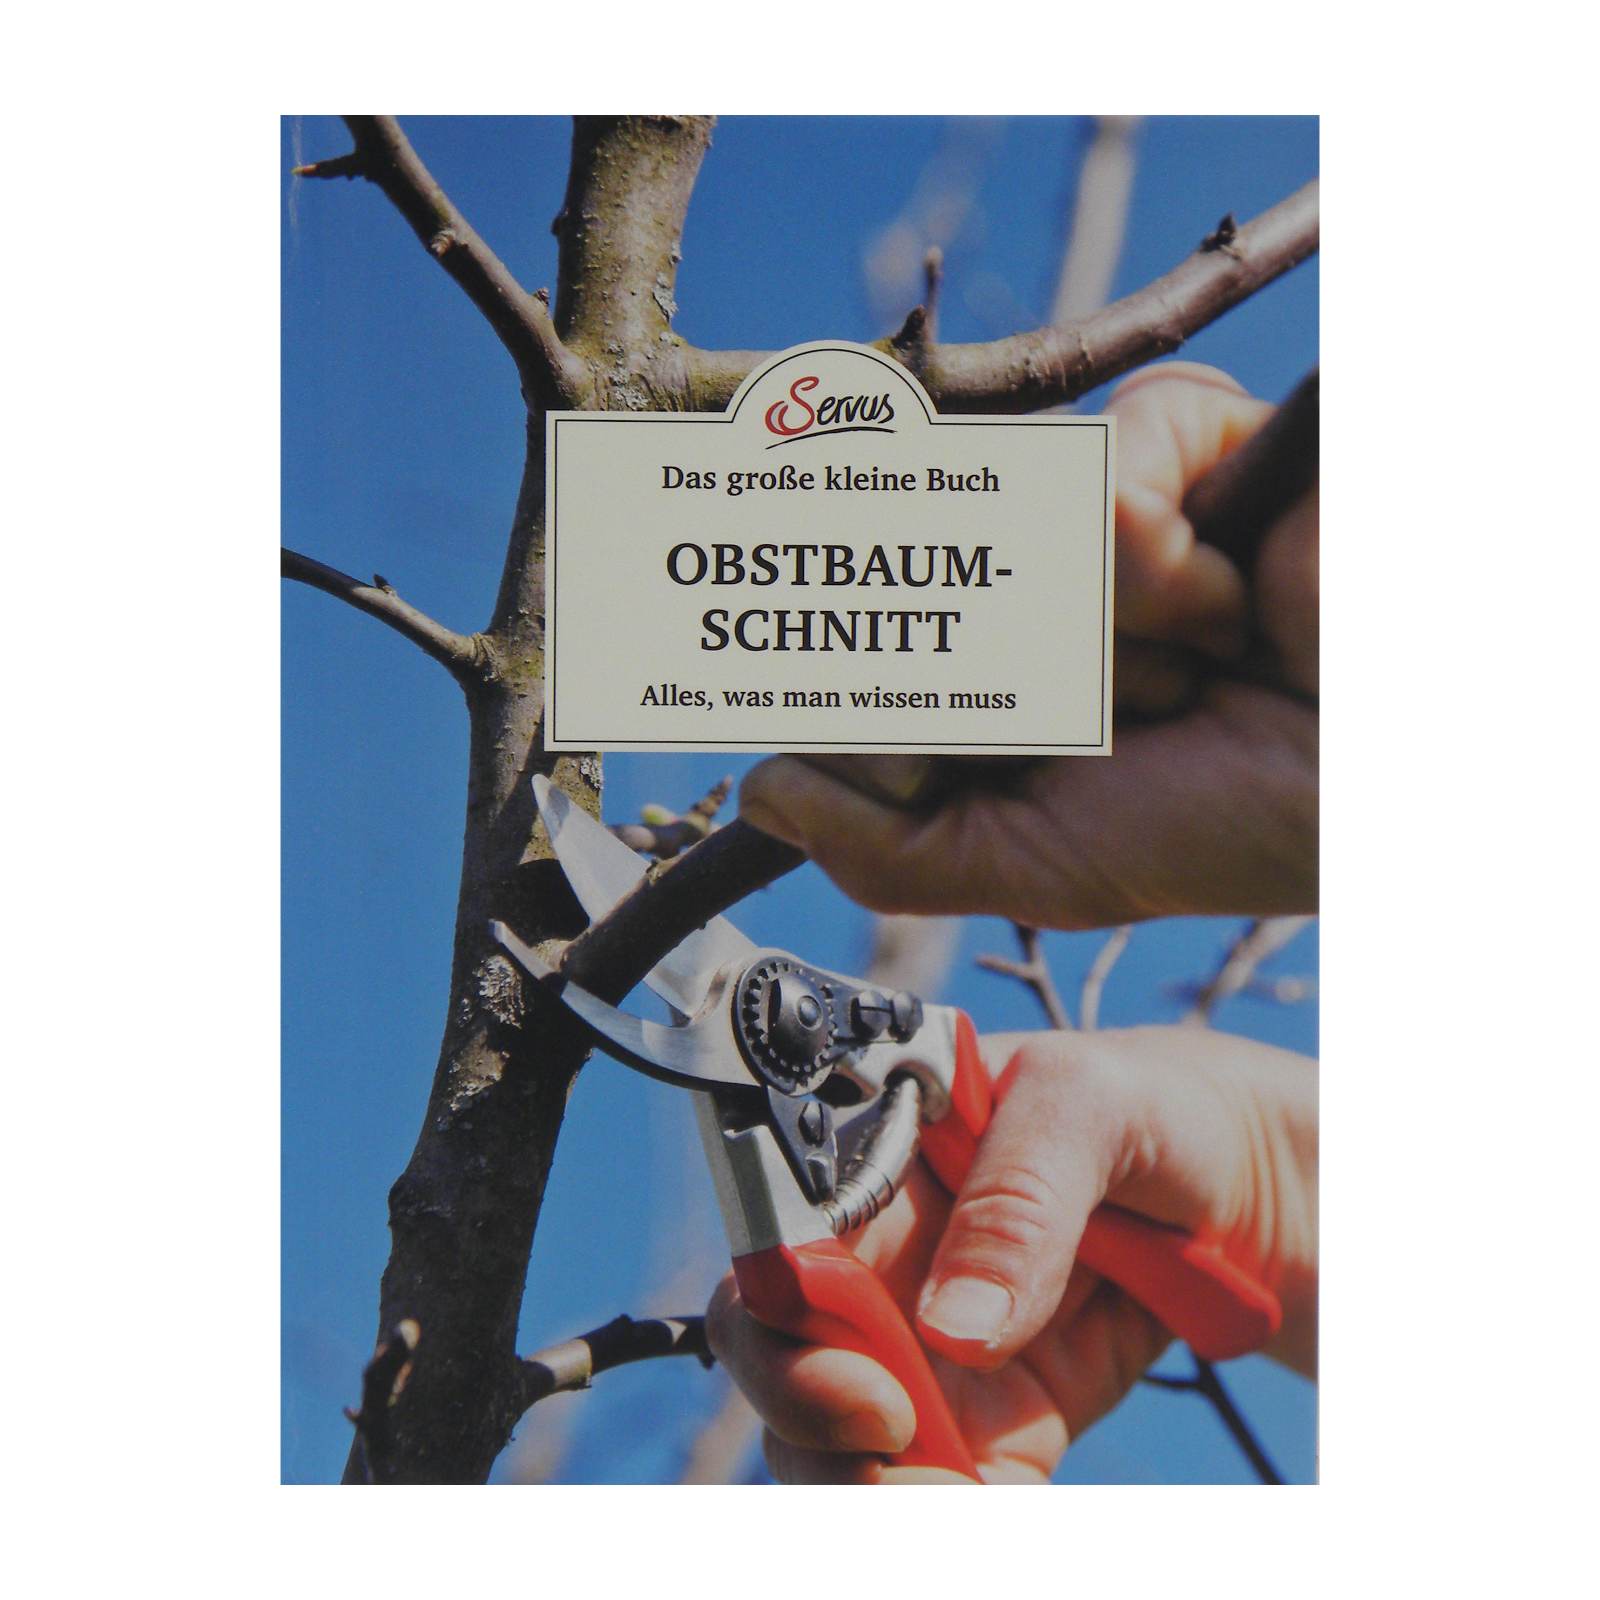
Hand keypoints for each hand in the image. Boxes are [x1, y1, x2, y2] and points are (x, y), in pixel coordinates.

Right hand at [706, 1025, 1318, 1483]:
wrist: (1236, 1185)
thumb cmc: (1147, 1103)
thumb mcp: (1088, 1104)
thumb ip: (1019, 1193)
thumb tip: (953, 1324)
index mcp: (872, 1162)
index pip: (779, 1241)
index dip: (783, 1312)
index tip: (856, 1369)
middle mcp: (877, 1259)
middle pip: (778, 1350)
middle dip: (809, 1412)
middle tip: (893, 1437)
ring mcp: (924, 1345)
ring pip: (835, 1436)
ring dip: (870, 1477)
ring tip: (955, 1487)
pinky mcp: (986, 1417)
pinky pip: (935, 1478)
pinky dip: (946, 1498)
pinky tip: (997, 1492)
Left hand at [737, 364, 1319, 928]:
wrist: (1364, 771)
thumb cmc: (1228, 818)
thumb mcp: (1033, 866)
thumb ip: (889, 849)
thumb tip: (763, 793)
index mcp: (965, 672)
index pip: (832, 664)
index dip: (855, 725)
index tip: (908, 767)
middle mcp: (1002, 578)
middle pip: (888, 606)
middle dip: (994, 708)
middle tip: (1101, 738)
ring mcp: (1074, 501)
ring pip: (987, 552)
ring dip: (1093, 660)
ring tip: (1180, 679)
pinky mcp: (1163, 434)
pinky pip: (1093, 498)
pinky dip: (1165, 588)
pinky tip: (1226, 609)